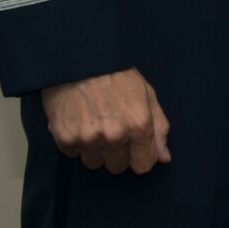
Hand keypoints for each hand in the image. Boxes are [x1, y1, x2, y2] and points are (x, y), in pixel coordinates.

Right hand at [40, 67, 172, 174]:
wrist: (81, 60)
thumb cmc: (117, 75)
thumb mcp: (147, 95)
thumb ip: (158, 128)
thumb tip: (164, 157)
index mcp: (139, 125)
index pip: (143, 166)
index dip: (139, 158)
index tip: (134, 149)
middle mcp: (114, 136)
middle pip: (117, 167)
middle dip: (117, 154)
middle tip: (112, 131)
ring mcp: (88, 138)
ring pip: (94, 163)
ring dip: (95, 150)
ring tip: (95, 124)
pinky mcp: (65, 138)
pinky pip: (73, 154)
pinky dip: (76, 142)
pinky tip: (80, 122)